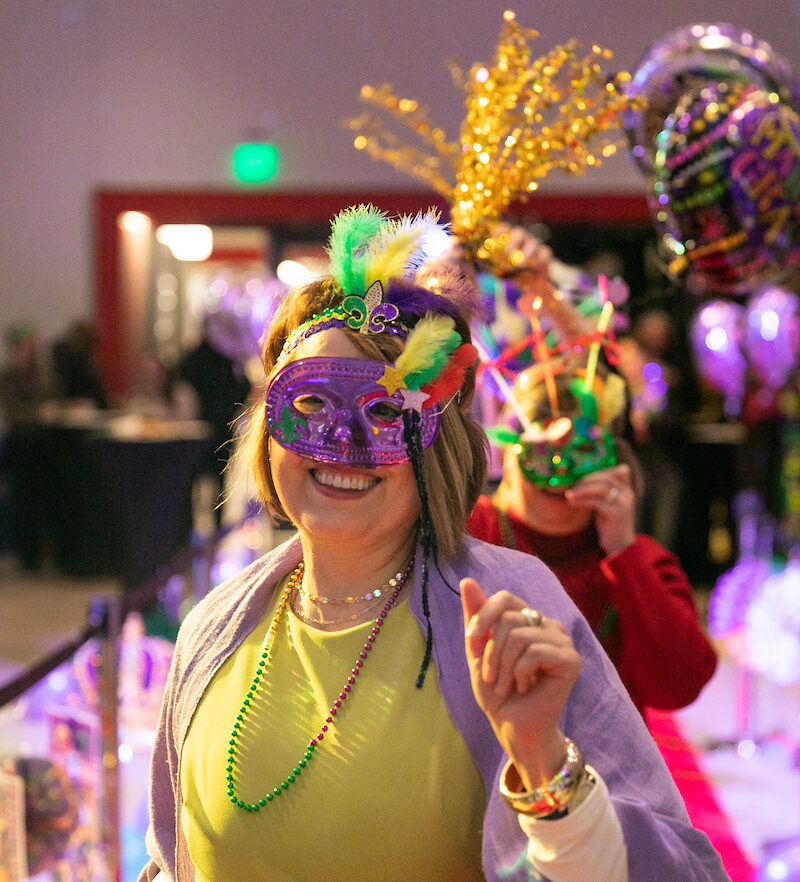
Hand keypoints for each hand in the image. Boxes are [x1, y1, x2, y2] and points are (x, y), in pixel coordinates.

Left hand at [461, 577, 581, 788]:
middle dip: (491, 652)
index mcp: (527, 618)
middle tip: (491, 677)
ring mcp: (562, 641)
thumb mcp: (478, 650)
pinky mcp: (572, 659)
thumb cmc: (496, 689)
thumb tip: (466, 580)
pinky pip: (535, 652)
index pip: (505, 598)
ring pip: (520, 636)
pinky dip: (520, 673)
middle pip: (510, 620)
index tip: (471, 641)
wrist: (512, 725)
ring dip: (504, 667)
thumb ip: (476, 615)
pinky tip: (526, 687)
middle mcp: (547, 624)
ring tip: (507, 686)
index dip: (484, 616)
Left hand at [486, 222, 553, 276]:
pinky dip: (539, 260)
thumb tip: (481, 261)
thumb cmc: (512, 273)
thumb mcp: (499, 269)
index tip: (493, 240)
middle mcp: (523, 240)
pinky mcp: (545, 255)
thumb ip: (491, 264)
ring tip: (521, 264)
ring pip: (533, 242)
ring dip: (526, 253)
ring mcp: (535, 246)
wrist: (531, 284)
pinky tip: (533, 267)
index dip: (498, 231)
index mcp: (509, 239)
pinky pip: (544, 253)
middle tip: (507, 254)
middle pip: (519, 232)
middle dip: (512, 242)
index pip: (504, 229)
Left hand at [565, 464, 635, 555]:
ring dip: (582, 489)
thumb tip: (581, 480)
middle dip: (586, 480)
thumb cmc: (610, 524)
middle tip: (572, 486)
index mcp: (626, 490)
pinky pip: (597, 501)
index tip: (581, 478)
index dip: (598, 472)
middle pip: (606, 478)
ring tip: (569, 494)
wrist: (619, 546)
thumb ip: (600, 492)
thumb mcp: (606, 504)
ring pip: (601, 488)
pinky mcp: (617, 513)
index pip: (615, 471)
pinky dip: (583, 500)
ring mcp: (624, 503)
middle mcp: (628, 494)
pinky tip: (572, 502)